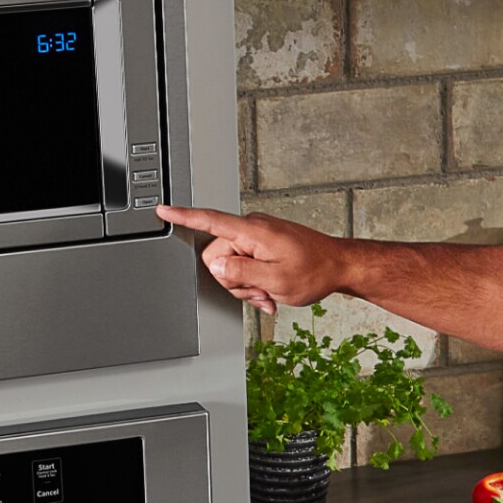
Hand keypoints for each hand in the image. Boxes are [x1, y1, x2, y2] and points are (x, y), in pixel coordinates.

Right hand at [156, 204, 353, 313]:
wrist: (339, 266)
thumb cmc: (315, 271)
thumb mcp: (275, 280)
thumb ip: (241, 273)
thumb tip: (217, 266)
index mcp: (253, 231)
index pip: (211, 220)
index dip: (184, 217)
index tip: (163, 210)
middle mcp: (252, 228)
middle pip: (218, 257)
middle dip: (234, 280)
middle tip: (260, 291)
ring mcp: (258, 236)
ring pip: (231, 265)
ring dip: (246, 285)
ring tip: (269, 292)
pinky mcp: (263, 243)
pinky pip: (245, 264)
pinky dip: (255, 282)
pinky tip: (270, 292)